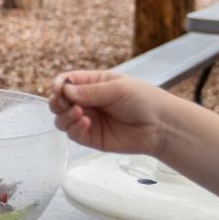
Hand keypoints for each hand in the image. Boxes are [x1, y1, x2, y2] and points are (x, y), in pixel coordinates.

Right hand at [49, 70, 167, 155]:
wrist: (160, 125)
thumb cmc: (144, 100)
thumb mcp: (117, 88)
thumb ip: (90, 91)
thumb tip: (66, 91)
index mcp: (93, 84)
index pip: (66, 82)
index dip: (59, 85)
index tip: (59, 89)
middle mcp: (87, 102)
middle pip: (59, 101)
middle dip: (57, 102)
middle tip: (66, 103)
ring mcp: (88, 120)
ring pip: (61, 119)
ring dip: (65, 115)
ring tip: (79, 113)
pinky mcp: (91, 137)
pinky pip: (73, 134)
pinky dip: (74, 128)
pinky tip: (86, 123)